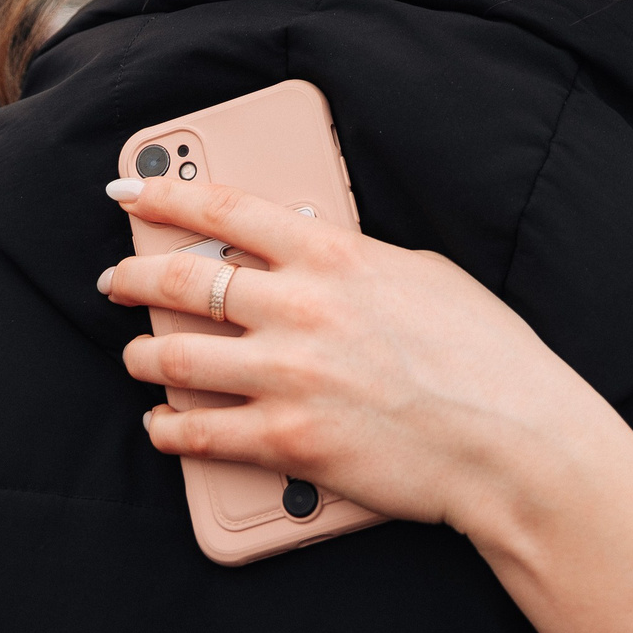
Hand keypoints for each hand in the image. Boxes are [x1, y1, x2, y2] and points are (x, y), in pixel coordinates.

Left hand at [101, 177, 625, 540]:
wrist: (515, 441)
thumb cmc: (487, 356)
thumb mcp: (423, 274)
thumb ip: (357, 260)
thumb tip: (311, 252)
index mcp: (335, 256)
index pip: (224, 211)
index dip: (162, 194)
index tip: (126, 189)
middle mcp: (301, 310)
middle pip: (182, 283)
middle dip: (134, 277)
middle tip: (116, 279)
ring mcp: (290, 378)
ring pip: (177, 359)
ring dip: (145, 357)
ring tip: (138, 357)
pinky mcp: (289, 443)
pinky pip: (199, 433)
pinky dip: (169, 429)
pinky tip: (162, 425)